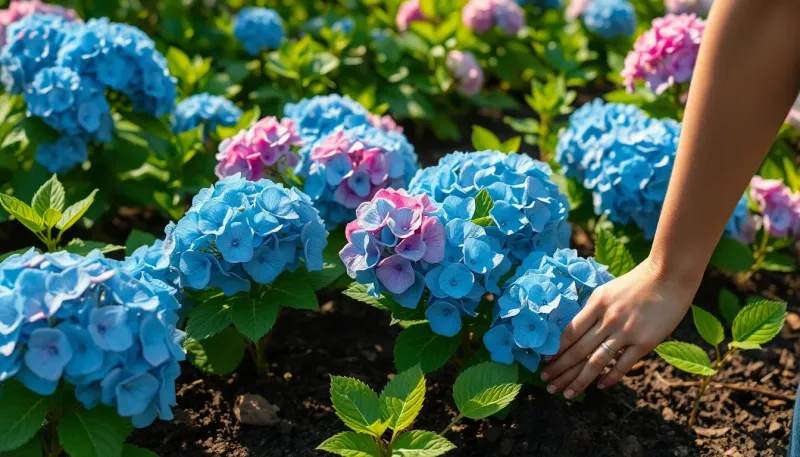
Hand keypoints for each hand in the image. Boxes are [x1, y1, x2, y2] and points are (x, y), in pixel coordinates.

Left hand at [539, 257, 697, 398]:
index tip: (545, 363)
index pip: (570, 332)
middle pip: (578, 350)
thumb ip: (592, 310)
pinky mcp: (645, 342)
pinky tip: (599, 386)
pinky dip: (609, 377)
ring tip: (567, 394)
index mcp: (596, 304)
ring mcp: (626, 331)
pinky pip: (623, 365)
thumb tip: (575, 331)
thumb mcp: (607, 291)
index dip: (556, 350)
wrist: (669, 276)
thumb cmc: (637, 283)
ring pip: (596, 361)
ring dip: (579, 380)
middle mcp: (607, 319)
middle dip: (560, 370)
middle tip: (547, 384)